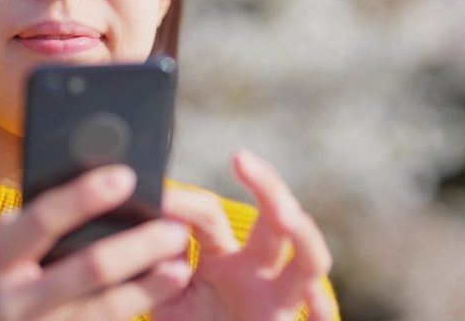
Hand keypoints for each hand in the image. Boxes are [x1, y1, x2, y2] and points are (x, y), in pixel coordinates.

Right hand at [0, 165, 191, 320]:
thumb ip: (9, 233)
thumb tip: (56, 197)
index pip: (42, 220)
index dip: (84, 196)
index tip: (125, 176)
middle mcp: (14, 301)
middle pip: (87, 268)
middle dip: (137, 246)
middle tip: (174, 227)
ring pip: (105, 309)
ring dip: (148, 286)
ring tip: (180, 265)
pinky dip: (131, 312)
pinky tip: (155, 296)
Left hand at [152, 150, 334, 320]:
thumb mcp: (164, 297)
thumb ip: (157, 264)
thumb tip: (144, 220)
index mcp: (226, 257)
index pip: (211, 215)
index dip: (183, 203)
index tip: (156, 195)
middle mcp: (261, 273)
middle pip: (276, 222)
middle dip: (267, 188)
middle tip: (244, 160)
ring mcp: (280, 303)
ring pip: (307, 263)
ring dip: (302, 237)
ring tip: (286, 215)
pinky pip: (316, 320)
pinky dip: (320, 310)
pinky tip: (312, 298)